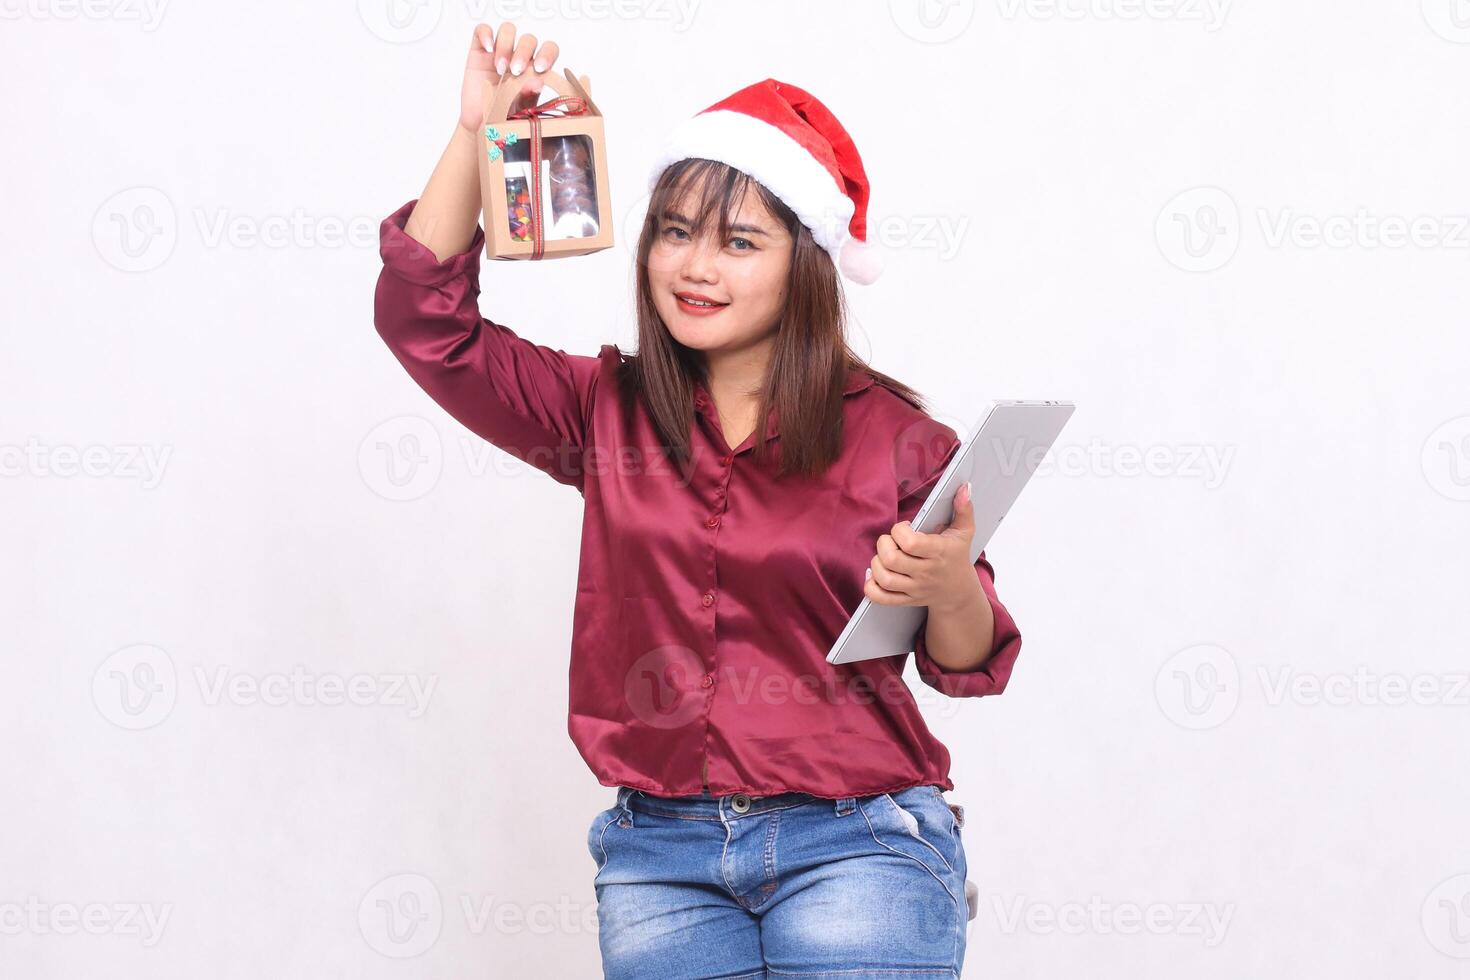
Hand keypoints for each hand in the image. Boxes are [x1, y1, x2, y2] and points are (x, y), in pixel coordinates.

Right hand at [458, 22, 560, 132]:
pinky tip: (488, 50)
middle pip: (528, 40)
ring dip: (506, 46)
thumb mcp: (520, 110)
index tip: (540, 68)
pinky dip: (485, 34)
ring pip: (508, 30)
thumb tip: (539, 81)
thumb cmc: (503, 116)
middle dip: (523, 52)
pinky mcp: (479, 50)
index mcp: (535, 70)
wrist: (480, 123)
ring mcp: (499, 51)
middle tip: (515, 71)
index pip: (549, 50)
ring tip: (499, 68)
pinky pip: (482, 30)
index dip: (547, 54)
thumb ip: (529, 96)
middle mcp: (519, 57)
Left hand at [864, 481, 981, 612]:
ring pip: (884, 578)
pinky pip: (881, 598)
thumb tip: (965, 488)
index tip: (904, 527)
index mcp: (938, 553)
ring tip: (884, 556)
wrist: (959, 592)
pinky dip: (871, 587)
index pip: (910, 543)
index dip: (899, 531)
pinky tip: (874, 574)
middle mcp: (925, 573)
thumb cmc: (956, 556)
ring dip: (876, 564)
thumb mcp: (964, 532)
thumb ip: (964, 508)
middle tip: (890, 541)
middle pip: (891, 560)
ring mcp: (915, 588)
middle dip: (884, 545)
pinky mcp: (905, 600)